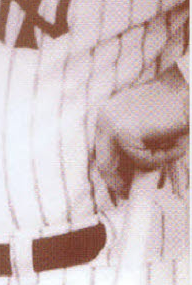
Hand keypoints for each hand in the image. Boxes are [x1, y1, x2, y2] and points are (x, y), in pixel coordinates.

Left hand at [93, 66, 188, 201]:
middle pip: (103, 164)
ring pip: (130, 163)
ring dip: (156, 163)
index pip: (102, 152)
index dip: (112, 173)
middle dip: (118, 183)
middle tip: (130, 195)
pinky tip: (175, 142)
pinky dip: (164, 158)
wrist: (186, 89)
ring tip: (173, 149)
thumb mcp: (149, 130)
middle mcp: (104, 119)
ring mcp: (111, 125)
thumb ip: (138, 149)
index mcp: (107, 115)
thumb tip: (131, 178)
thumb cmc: (172, 107)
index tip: (122, 188)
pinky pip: (144, 160)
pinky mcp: (124, 133)